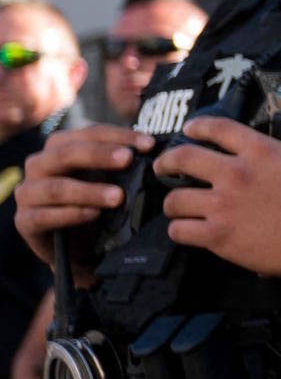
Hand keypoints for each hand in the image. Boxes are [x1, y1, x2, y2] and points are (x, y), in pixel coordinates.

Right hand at [11, 125, 149, 263]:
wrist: (80, 245)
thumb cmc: (95, 202)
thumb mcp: (110, 178)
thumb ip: (124, 164)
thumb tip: (157, 151)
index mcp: (61, 147)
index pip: (89, 133)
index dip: (119, 136)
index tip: (149, 145)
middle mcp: (40, 165)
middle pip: (66, 153)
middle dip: (99, 155)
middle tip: (128, 160)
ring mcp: (28, 193)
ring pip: (55, 187)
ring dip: (89, 191)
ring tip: (118, 197)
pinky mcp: (25, 221)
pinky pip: (44, 216)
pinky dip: (71, 214)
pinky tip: (93, 214)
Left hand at [150, 120, 280, 279]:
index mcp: (261, 150)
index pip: (215, 128)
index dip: (196, 127)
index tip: (188, 132)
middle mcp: (236, 173)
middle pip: (182, 158)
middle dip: (166, 162)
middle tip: (164, 168)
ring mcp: (224, 206)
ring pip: (175, 199)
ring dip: (174, 203)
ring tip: (178, 208)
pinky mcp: (220, 236)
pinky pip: (180, 231)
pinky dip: (180, 231)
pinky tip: (187, 232)